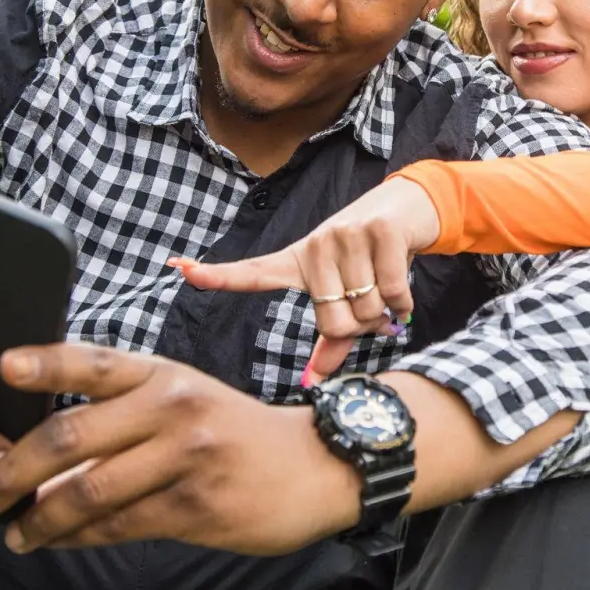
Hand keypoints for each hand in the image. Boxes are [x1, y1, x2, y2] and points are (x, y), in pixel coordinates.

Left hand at [0, 342, 360, 555]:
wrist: (313, 467)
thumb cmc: (234, 434)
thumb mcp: (185, 399)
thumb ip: (122, 413)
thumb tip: (42, 450)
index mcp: (163, 374)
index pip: (92, 362)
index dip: (44, 362)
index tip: (0, 368)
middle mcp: (172, 406)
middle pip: (70, 434)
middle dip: (10, 471)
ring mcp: (185, 456)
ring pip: (88, 489)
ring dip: (37, 518)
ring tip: (12, 532)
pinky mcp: (196, 505)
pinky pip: (119, 525)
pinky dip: (77, 537)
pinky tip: (55, 542)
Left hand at [174, 177, 440, 382]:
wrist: (407, 208)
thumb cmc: (370, 259)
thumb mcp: (344, 292)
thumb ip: (330, 338)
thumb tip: (314, 381)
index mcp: (299, 262)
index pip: (253, 272)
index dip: (218, 275)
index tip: (181, 270)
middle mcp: (316, 246)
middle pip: (333, 322)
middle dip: (361, 326)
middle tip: (370, 307)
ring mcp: (346, 235)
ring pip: (366, 311)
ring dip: (385, 314)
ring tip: (385, 291)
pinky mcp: (379, 232)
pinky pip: (391, 294)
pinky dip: (404, 303)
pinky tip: (402, 291)